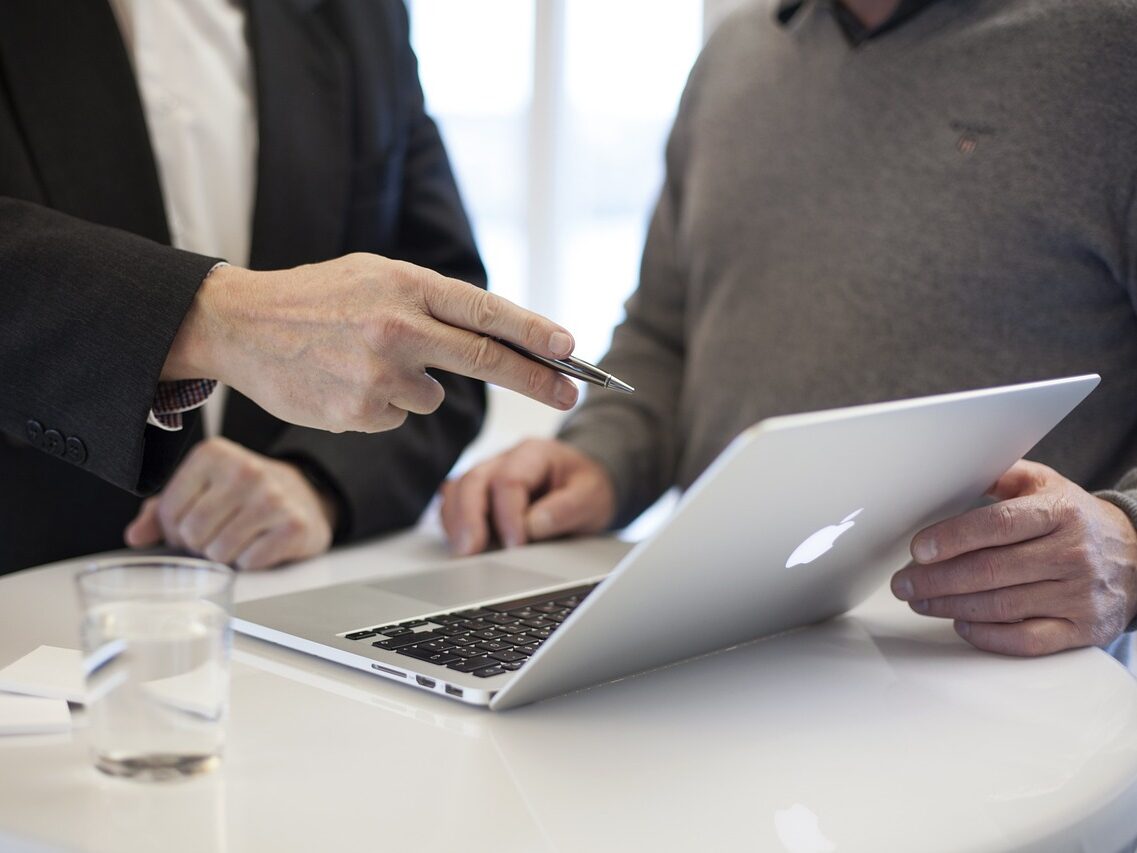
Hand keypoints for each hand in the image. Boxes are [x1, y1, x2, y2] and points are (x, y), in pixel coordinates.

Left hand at [124, 437, 335, 570]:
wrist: (304, 495)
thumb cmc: (243, 495)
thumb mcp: (202, 489)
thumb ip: (162, 510)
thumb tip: (135, 536)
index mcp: (213, 454)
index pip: (169, 511)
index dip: (175, 529)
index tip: (193, 523)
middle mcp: (244, 470)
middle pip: (193, 534)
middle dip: (200, 544)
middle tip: (217, 534)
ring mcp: (272, 498)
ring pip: (218, 552)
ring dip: (224, 555)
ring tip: (239, 538)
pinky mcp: (294, 525)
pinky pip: (250, 562)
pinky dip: (250, 561)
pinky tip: (260, 543)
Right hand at [162, 254, 579, 432]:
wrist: (240, 324)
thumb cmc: (316, 297)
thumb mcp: (375, 276)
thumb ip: (431, 302)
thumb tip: (494, 336)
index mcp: (406, 285)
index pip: (486, 312)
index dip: (535, 333)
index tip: (570, 349)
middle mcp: (398, 328)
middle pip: (486, 360)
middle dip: (537, 380)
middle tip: (572, 393)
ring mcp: (378, 374)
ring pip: (432, 396)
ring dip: (415, 385)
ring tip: (363, 360)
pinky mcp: (359, 412)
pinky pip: (397, 416)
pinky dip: (382, 404)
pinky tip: (345, 381)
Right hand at [440, 438, 616, 555]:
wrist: (584, 486)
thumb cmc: (586, 488)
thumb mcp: (592, 496)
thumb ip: (566, 509)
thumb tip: (532, 526)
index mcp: (534, 453)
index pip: (509, 480)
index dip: (508, 515)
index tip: (516, 545)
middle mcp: (504, 460)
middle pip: (473, 480)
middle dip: (469, 517)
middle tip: (470, 550)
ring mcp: (488, 476)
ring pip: (457, 490)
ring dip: (456, 522)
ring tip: (462, 551)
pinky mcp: (479, 495)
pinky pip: (454, 503)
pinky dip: (453, 523)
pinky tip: (461, 544)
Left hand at [891, 459, 1136, 654]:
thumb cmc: (1076, 519)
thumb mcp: (1045, 485)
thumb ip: (1000, 477)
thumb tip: (950, 471)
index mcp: (1059, 513)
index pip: (997, 525)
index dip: (952, 538)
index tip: (918, 549)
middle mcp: (1072, 554)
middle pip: (991, 570)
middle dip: (936, 579)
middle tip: (903, 583)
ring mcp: (1079, 595)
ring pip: (1002, 606)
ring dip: (950, 606)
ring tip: (920, 600)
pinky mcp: (1083, 629)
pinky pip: (1027, 640)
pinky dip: (988, 636)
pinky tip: (960, 624)